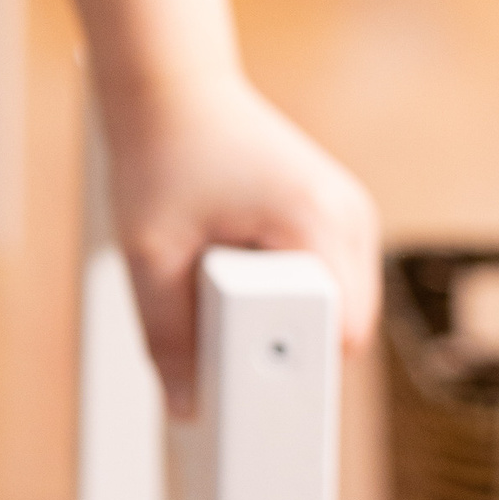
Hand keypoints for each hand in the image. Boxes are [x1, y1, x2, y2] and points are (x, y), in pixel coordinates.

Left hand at [102, 71, 378, 415]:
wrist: (171, 87)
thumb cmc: (161, 155)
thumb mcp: (149, 253)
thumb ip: (167, 335)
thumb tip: (188, 409)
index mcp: (315, 222)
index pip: (335, 336)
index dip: (294, 377)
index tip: (258, 412)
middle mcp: (348, 216)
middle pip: (341, 331)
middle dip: (286, 355)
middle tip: (223, 364)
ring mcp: (349, 214)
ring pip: (338, 311)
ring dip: (288, 326)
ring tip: (225, 308)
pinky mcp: (335, 216)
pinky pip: (329, 283)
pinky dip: (292, 299)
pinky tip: (243, 291)